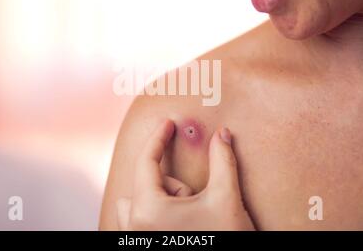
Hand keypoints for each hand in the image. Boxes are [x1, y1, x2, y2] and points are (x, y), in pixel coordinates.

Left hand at [116, 119, 254, 230]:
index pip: (147, 162)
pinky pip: (137, 221)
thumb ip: (223, 160)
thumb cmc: (226, 240)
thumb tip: (222, 134)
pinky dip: (155, 212)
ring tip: (189, 214)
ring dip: (162, 200)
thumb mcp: (226, 198)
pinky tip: (181, 223)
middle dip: (173, 186)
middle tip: (197, 201)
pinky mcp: (143, 246)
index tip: (167, 123)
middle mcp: (136, 228)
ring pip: (138, 204)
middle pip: (146, 186)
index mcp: (149, 211)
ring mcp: (137, 240)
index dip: (158, 137)